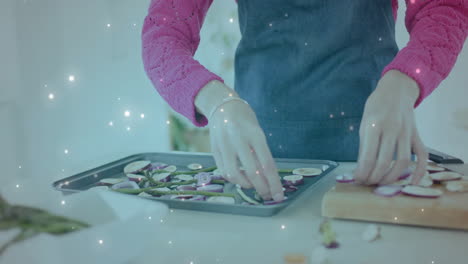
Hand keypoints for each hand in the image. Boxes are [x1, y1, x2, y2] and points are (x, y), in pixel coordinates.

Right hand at [195, 81, 283, 200]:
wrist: (223, 106)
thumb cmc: (246, 121)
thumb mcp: (258, 133)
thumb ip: (261, 154)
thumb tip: (269, 180)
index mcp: (255, 134)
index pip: (267, 164)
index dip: (274, 183)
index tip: (279, 196)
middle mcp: (239, 139)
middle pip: (253, 172)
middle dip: (262, 188)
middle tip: (268, 195)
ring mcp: (224, 144)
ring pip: (235, 174)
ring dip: (246, 185)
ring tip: (253, 185)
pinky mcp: (214, 149)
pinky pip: (223, 171)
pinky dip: (233, 179)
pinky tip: (241, 179)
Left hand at [354, 70, 427, 184]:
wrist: (397, 90)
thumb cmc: (376, 107)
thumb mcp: (364, 123)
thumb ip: (364, 145)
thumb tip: (361, 169)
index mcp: (374, 126)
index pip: (368, 156)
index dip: (362, 172)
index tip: (357, 180)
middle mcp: (392, 129)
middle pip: (385, 161)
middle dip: (374, 177)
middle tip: (368, 183)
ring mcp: (406, 132)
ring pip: (403, 161)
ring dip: (392, 177)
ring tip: (382, 183)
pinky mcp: (417, 135)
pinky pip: (421, 154)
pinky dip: (420, 170)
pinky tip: (412, 182)